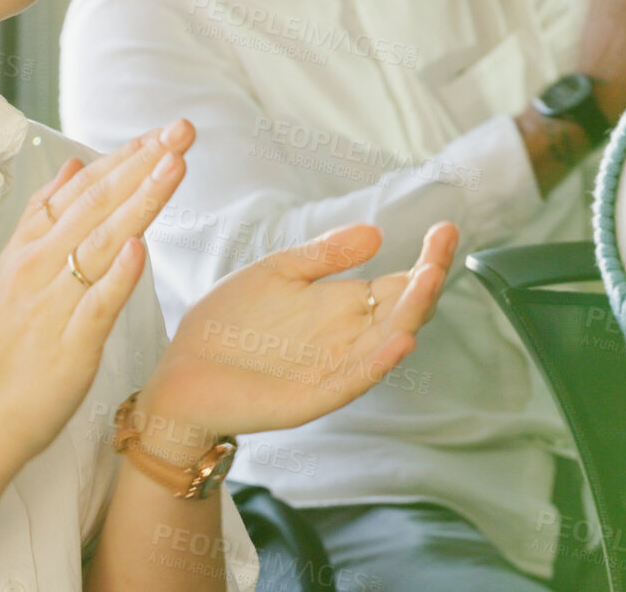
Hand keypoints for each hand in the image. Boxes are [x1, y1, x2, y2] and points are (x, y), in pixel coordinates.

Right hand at [0, 119, 196, 470]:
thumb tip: (71, 170)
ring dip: (139, 201)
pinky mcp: (66, 348)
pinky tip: (140, 247)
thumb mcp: (13, 274)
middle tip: (182, 129)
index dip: (123, 158)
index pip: (81, 190)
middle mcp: (37, 268)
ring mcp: (51, 306)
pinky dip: (116, 276)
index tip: (162, 131)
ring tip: (174, 165)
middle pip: (96, 205)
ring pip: (99, 243)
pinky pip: (95, 306)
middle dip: (143, 163)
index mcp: (27, 249)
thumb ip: (43, 222)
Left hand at [137, 223, 456, 450]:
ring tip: (428, 279)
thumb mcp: (275, 274)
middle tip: (442, 246)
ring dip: (410, 314)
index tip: (444, 228)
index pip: (398, 285)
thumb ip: (322, 256)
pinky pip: (353, 380)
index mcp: (341, 308)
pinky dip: (378, 362)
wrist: (181, 370)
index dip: (425, 260)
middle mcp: (347, 339)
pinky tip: (399, 339)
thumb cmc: (228, 322)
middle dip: (427, 281)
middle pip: (403, 312)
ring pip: (386, 343)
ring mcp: (333, 369)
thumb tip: (375, 232)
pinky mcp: (311, 397)